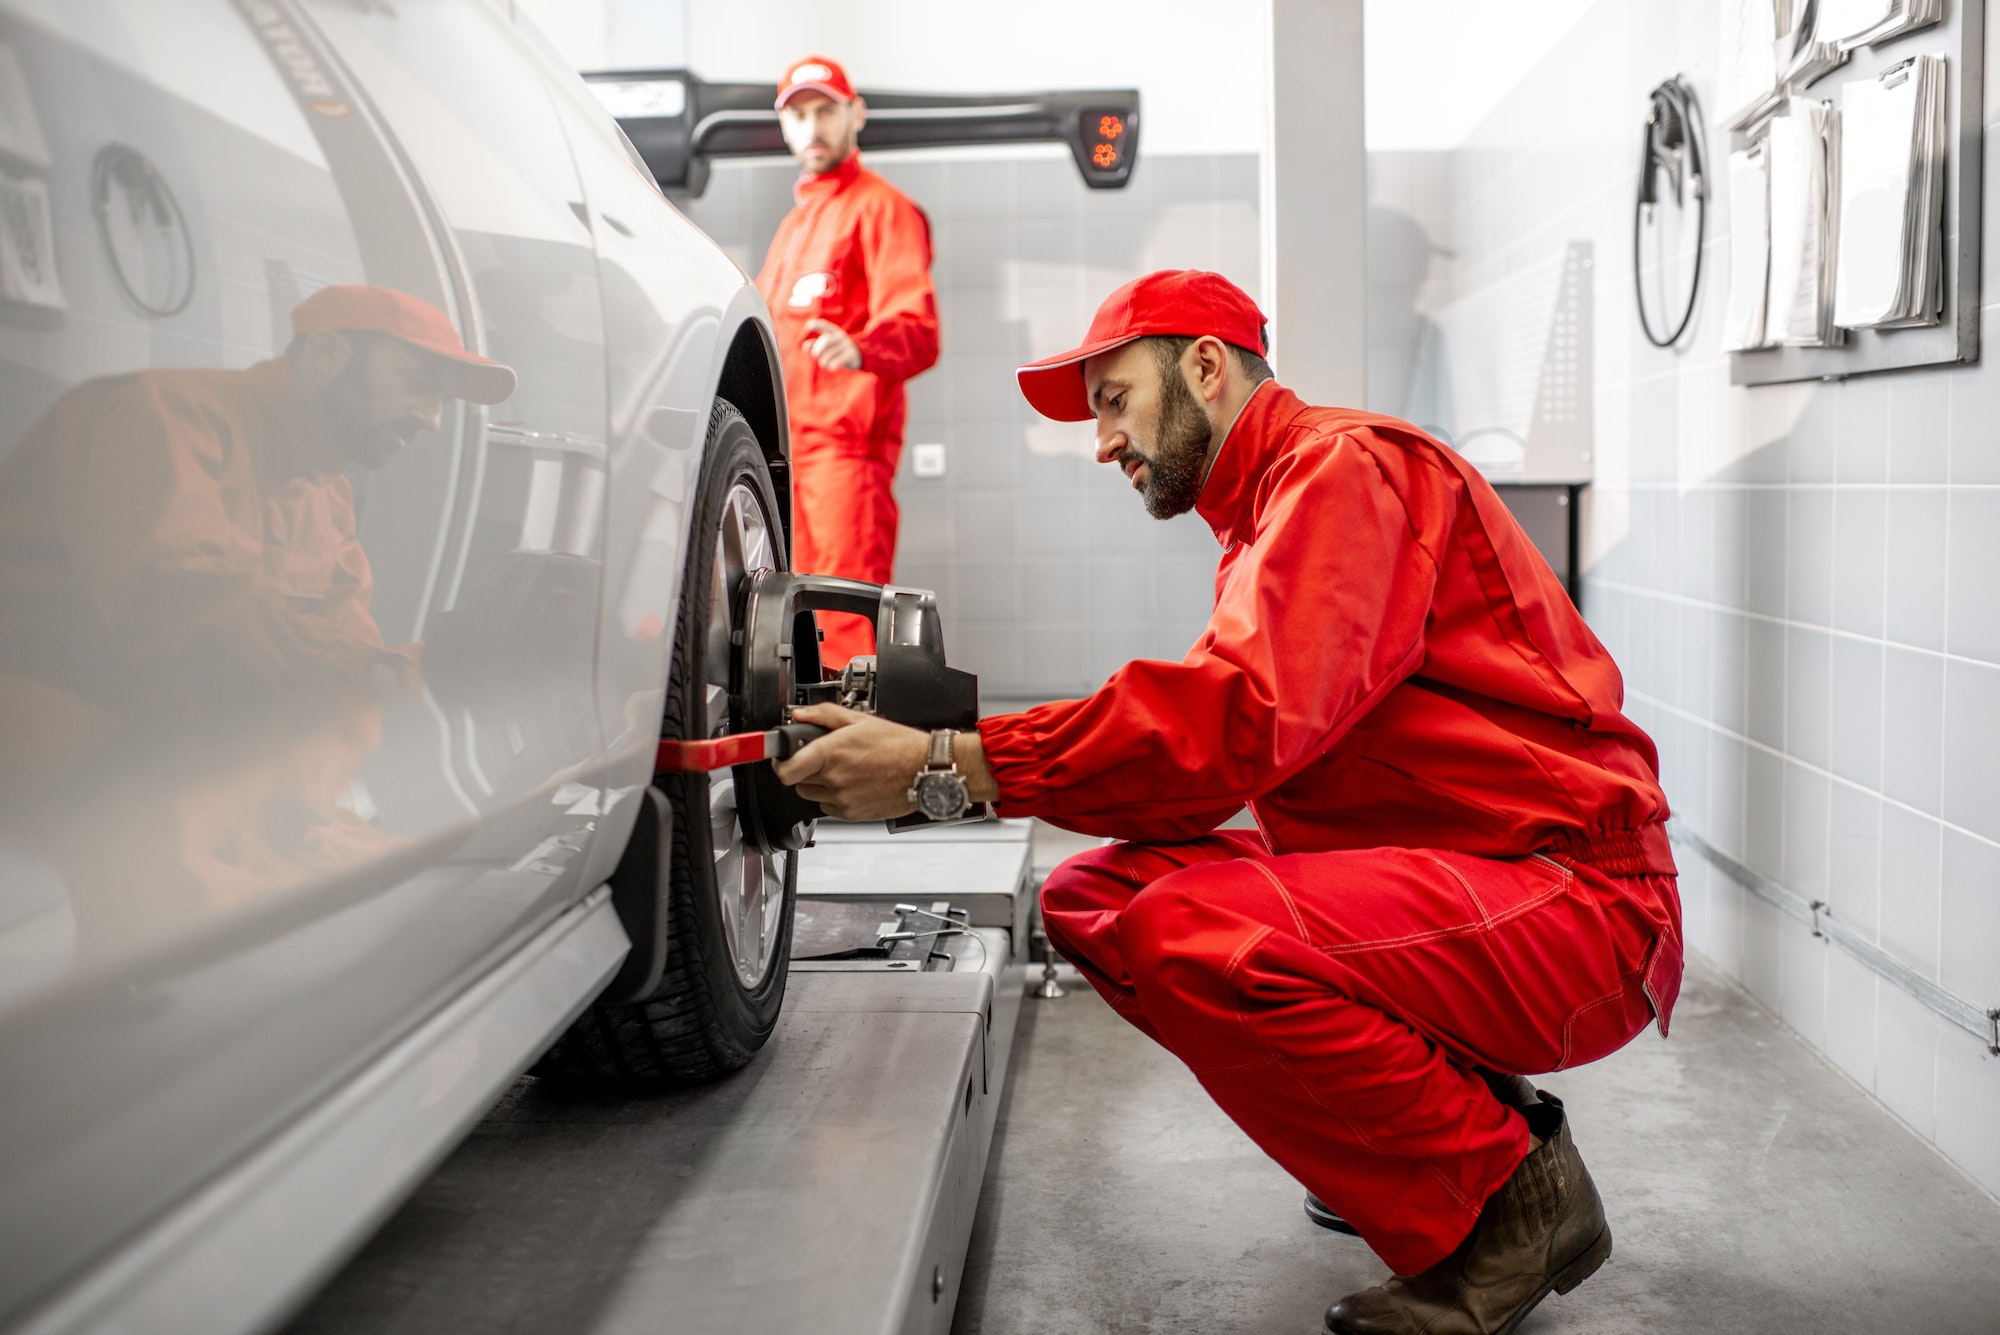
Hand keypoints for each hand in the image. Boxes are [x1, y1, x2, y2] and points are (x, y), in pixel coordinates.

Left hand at [772, 703, 924, 819]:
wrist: (923, 770)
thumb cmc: (898, 745)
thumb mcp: (860, 719)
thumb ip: (823, 715)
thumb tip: (800, 715)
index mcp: (831, 753)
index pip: (785, 769)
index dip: (779, 763)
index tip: (782, 758)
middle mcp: (834, 779)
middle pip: (796, 780)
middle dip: (804, 768)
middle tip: (823, 758)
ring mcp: (842, 799)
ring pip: (811, 795)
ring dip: (818, 783)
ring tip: (841, 769)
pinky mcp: (850, 814)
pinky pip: (828, 807)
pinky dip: (834, 797)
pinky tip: (852, 783)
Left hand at [803, 318, 862, 370]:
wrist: (857, 355)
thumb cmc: (837, 349)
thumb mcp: (826, 345)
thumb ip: (815, 345)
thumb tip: (805, 346)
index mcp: (833, 331)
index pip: (824, 325)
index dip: (817, 325)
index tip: (809, 326)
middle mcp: (840, 336)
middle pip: (826, 339)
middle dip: (817, 349)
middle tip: (815, 355)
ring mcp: (846, 345)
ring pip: (831, 352)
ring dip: (823, 360)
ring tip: (823, 364)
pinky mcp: (851, 355)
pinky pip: (840, 360)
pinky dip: (833, 364)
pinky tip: (831, 368)